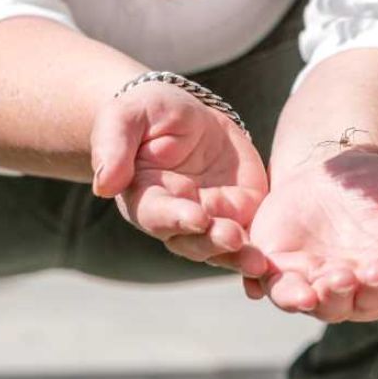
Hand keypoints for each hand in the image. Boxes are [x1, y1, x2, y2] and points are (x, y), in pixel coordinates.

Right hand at [91, 83, 269, 273]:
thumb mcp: (126, 115)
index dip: (176, 218)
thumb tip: (104, 185)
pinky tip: (273, 265)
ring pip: (222, 248)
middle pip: (192, 241)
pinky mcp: (240, 213)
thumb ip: (113, 145)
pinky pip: (251, 237)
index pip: (158, 214)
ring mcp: (211, 218)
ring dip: (238, 256)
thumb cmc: (147, 113)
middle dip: (212, 243)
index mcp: (145, 197)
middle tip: (233, 238)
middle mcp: (177, 217)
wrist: (184, 113)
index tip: (196, 217)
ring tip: (257, 259)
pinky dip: (261, 254)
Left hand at [246, 148, 377, 320]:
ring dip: (321, 297)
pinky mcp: (284, 272)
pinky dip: (280, 291)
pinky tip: (282, 285)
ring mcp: (321, 285)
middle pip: (363, 302)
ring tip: (323, 282)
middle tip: (360, 272)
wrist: (340, 169)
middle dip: (362, 290)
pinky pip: (279, 289)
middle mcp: (362, 292)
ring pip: (321, 303)